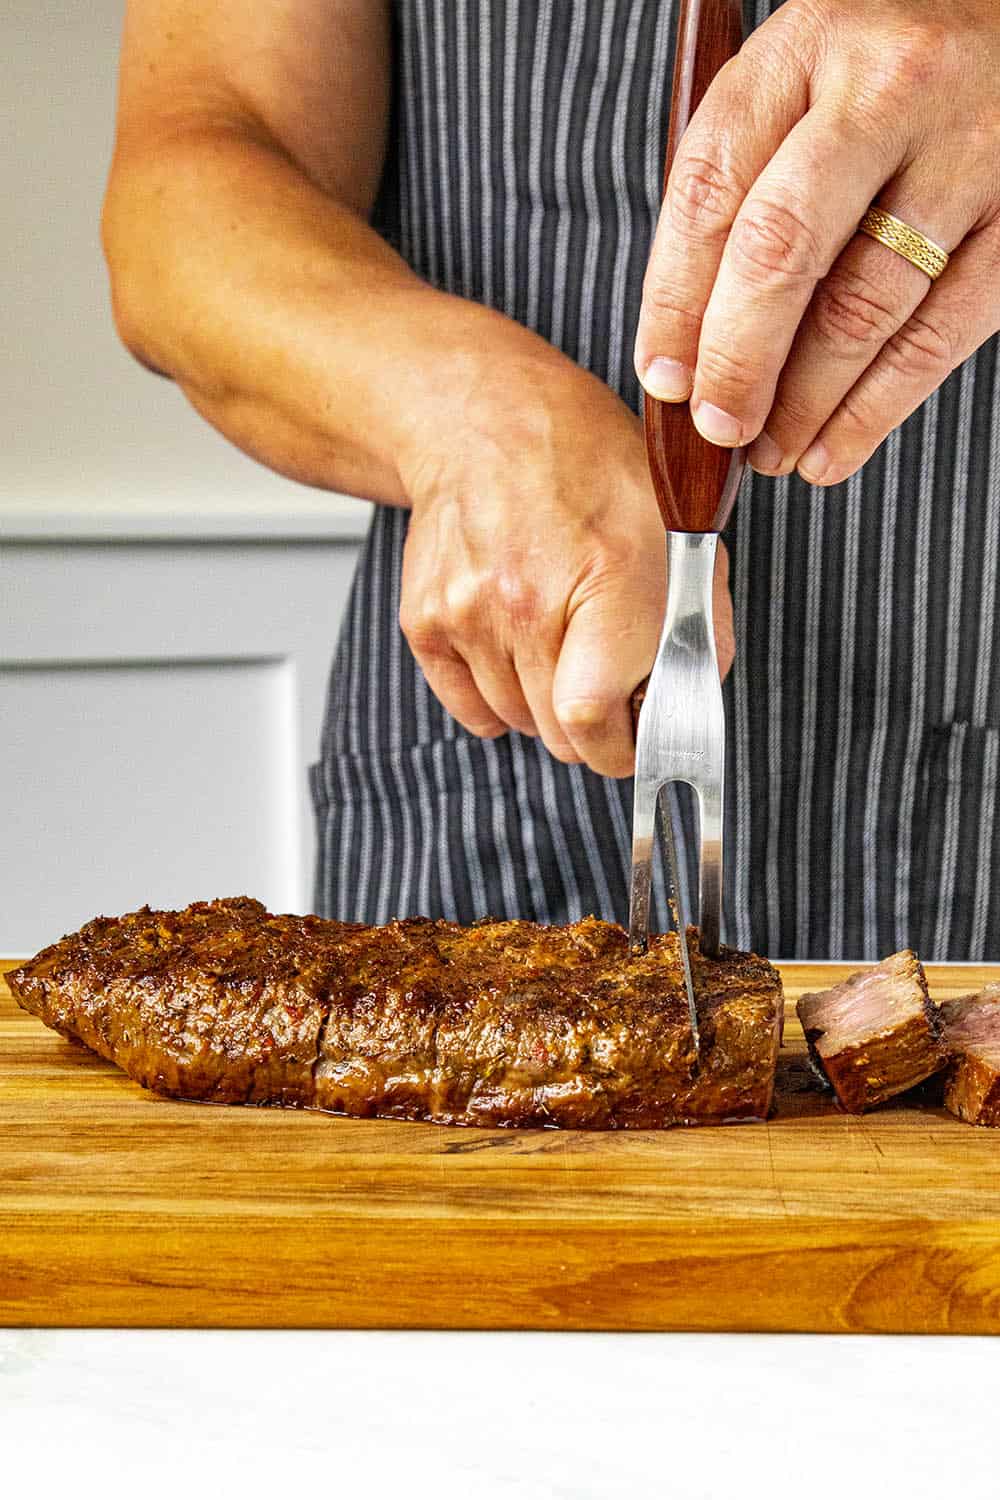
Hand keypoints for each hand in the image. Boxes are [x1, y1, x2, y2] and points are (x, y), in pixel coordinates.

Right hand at [398, 308, 734, 777]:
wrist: (486, 422)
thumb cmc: (587, 469)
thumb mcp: (677, 530)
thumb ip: (699, 623)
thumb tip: (691, 702)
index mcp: (604, 578)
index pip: (594, 720)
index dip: (621, 748)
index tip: (635, 741)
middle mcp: (526, 601)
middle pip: (558, 735)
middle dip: (592, 725)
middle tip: (605, 680)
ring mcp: (467, 613)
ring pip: (516, 724)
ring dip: (544, 705)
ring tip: (558, 643)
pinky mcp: (425, 620)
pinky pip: (470, 709)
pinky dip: (497, 697)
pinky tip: (517, 646)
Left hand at [634, 0, 999, 485]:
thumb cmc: (878, 76)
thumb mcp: (794, 93)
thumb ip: (737, 195)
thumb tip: (682, 355)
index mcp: (805, 50)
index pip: (713, 189)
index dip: (674, 301)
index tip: (664, 380)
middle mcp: (888, 90)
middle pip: (784, 248)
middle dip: (738, 360)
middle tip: (718, 428)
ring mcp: (967, 150)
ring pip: (865, 306)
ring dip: (805, 403)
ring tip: (769, 453)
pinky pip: (939, 335)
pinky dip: (876, 409)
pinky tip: (832, 448)